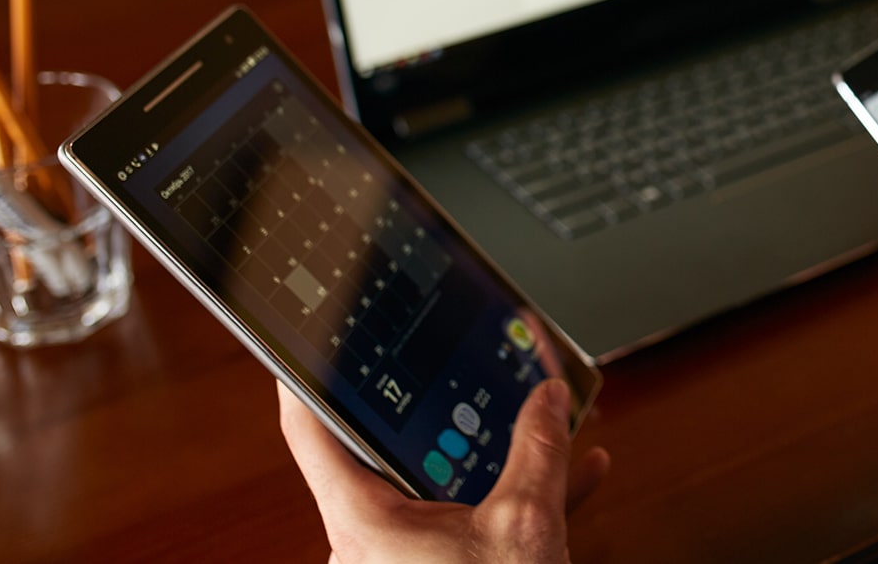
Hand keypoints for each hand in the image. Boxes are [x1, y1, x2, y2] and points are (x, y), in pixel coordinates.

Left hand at [277, 379, 609, 563]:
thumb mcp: (524, 524)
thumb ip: (537, 452)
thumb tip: (547, 399)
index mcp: (363, 522)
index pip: (312, 429)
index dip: (306, 375)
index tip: (313, 336)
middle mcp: (369, 541)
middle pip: (389, 449)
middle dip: (441, 408)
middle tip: (459, 364)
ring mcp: (401, 561)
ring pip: (441, 486)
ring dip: (493, 454)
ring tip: (536, 417)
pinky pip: (469, 521)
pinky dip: (512, 496)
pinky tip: (572, 474)